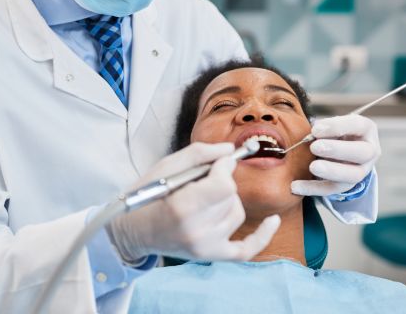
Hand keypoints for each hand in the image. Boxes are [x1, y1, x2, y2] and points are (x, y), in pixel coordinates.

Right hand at [107, 143, 280, 261]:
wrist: (132, 230)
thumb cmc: (145, 195)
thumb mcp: (165, 167)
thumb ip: (200, 154)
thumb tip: (230, 151)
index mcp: (183, 207)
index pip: (224, 185)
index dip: (225, 169)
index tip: (219, 162)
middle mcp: (197, 231)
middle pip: (231, 197)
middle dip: (221, 183)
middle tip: (201, 181)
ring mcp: (205, 246)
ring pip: (237, 213)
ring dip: (227, 201)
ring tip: (204, 199)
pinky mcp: (210, 255)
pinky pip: (246, 249)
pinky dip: (262, 236)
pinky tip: (273, 222)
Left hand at [291, 115, 380, 195]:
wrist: (337, 151)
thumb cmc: (333, 133)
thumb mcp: (330, 125)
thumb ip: (323, 128)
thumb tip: (311, 134)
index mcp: (366, 130)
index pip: (358, 125)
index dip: (337, 126)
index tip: (315, 130)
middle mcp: (369, 151)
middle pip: (362, 153)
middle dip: (337, 150)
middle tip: (315, 147)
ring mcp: (362, 170)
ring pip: (352, 175)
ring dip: (331, 171)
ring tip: (312, 167)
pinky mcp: (347, 185)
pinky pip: (333, 189)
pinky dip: (314, 188)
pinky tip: (297, 186)